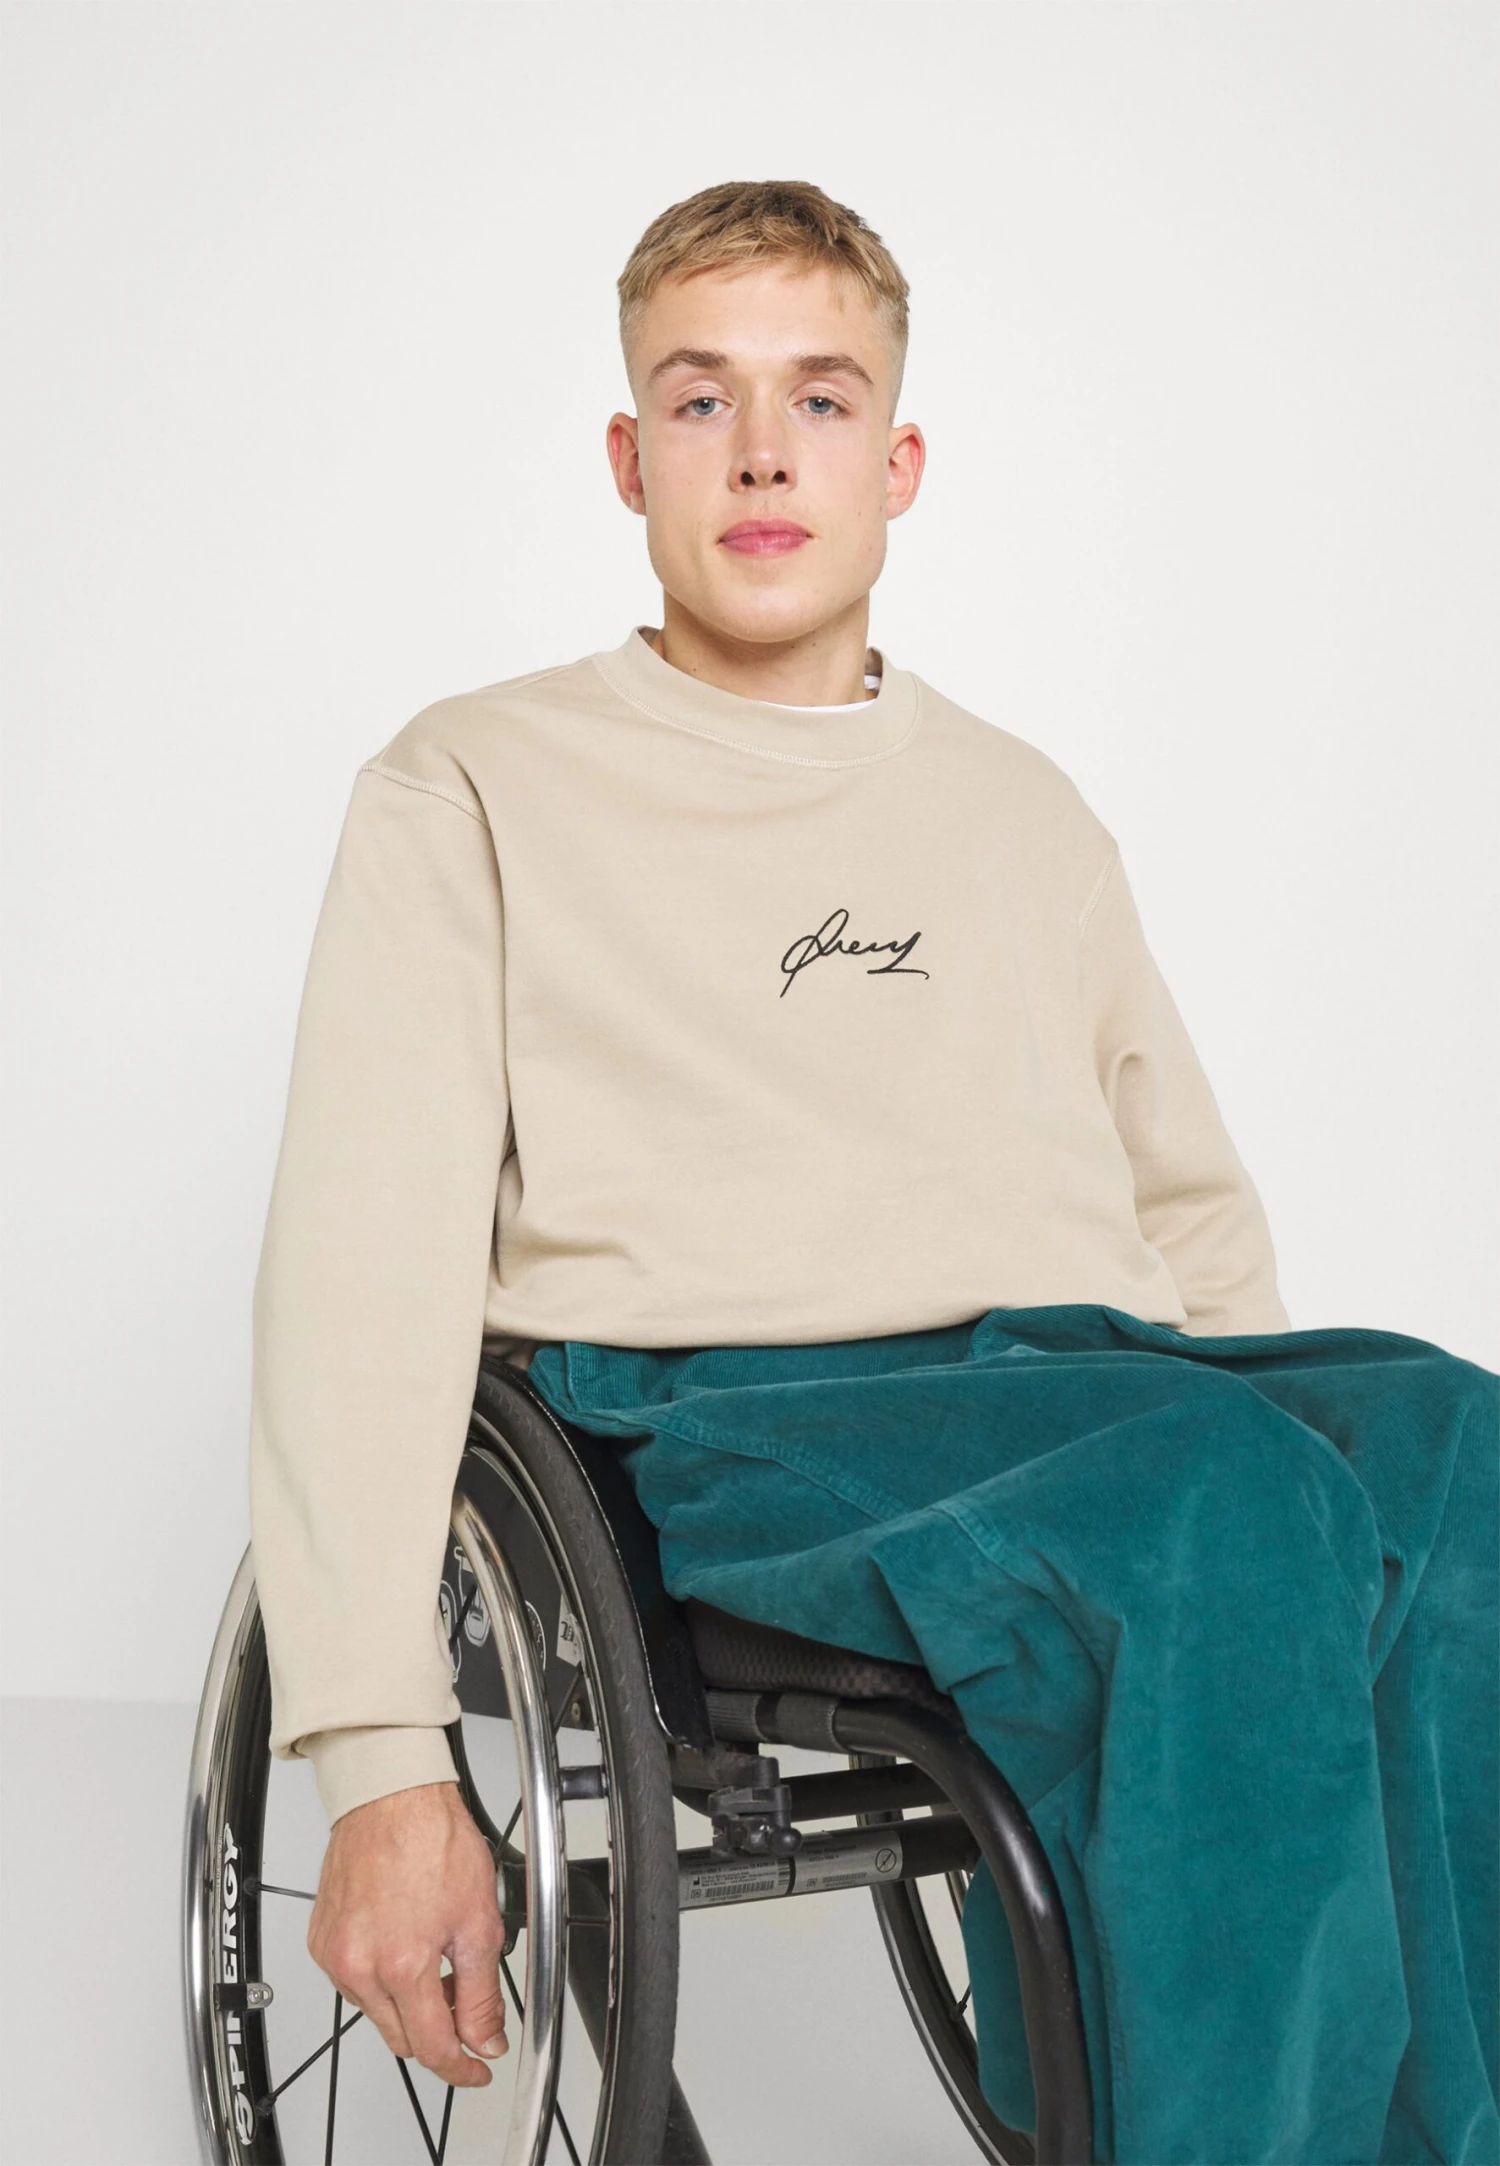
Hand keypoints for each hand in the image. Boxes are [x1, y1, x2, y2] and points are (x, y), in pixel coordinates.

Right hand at [307, 1780, 508, 2086]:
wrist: (391, 1796)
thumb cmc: (433, 1840)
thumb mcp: (479, 1921)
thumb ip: (482, 1993)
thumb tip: (486, 2038)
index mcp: (401, 1965)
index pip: (432, 2048)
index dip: (462, 2067)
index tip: (479, 2067)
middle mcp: (359, 1967)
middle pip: (401, 2038)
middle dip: (438, 2032)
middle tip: (465, 2003)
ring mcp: (334, 1955)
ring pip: (377, 2013)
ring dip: (409, 2005)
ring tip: (436, 1961)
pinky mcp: (321, 1941)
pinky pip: (354, 1983)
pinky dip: (382, 1979)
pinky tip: (404, 1945)